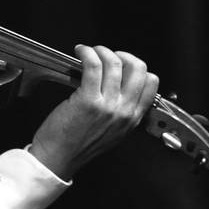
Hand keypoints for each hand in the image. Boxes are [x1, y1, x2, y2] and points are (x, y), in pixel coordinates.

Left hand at [29, 45, 158, 179]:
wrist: (58, 158)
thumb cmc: (77, 145)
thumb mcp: (112, 132)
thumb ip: (120, 112)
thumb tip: (117, 86)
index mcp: (132, 118)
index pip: (151, 83)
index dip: (137, 67)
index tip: (122, 63)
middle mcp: (124, 111)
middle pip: (138, 68)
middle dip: (122, 55)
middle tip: (105, 55)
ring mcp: (107, 106)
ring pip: (114, 63)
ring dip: (100, 51)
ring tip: (88, 52)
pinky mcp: (88, 100)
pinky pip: (93, 66)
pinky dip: (87, 53)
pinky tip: (80, 53)